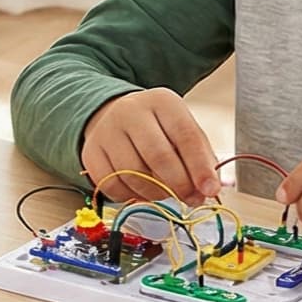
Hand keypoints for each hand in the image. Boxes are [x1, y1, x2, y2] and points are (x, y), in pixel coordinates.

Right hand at [80, 89, 219, 206]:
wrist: (116, 116)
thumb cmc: (158, 128)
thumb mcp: (183, 131)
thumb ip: (201, 158)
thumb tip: (211, 190)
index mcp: (162, 101)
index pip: (185, 135)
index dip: (200, 167)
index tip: (210, 190)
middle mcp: (131, 111)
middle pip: (158, 156)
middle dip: (179, 185)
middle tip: (191, 200)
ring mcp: (107, 131)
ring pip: (134, 174)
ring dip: (157, 194)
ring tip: (168, 195)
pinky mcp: (90, 152)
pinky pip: (112, 185)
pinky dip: (132, 196)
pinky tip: (143, 191)